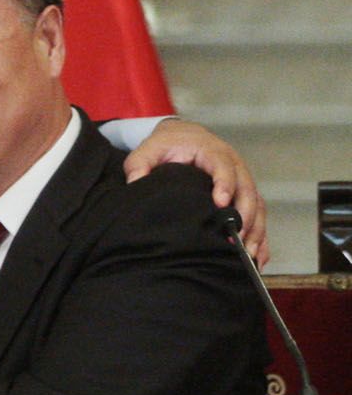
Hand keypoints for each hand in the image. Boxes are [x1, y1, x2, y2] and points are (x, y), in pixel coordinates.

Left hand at [125, 118, 266, 265]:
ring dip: (255, 230)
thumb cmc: (168, 145)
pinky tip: (257, 258)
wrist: (184, 137)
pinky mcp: (245, 194)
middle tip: (235, 238)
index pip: (223, 167)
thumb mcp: (149, 149)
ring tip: (247, 254)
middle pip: (247, 190)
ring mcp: (243, 180)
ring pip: (257, 205)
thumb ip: (139, 164)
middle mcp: (234, 165)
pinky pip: (260, 216)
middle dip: (244, 215)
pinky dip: (260, 236)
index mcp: (213, 151)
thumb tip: (135, 183)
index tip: (222, 204)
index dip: (225, 184)